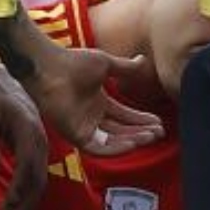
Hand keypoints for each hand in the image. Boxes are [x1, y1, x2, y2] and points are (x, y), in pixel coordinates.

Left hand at [0, 60, 47, 209]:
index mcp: (29, 129)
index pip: (28, 166)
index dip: (19, 189)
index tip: (7, 207)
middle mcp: (40, 139)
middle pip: (39, 178)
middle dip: (26, 203)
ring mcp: (40, 143)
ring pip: (40, 179)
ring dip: (29, 202)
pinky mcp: (35, 147)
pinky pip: (35, 174)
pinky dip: (28, 192)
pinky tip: (17, 205)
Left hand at [28, 48, 165, 157]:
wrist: (49, 66)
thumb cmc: (73, 62)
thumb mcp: (106, 64)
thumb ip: (126, 67)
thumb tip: (143, 61)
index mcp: (98, 102)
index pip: (125, 116)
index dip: (142, 120)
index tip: (159, 121)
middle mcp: (92, 117)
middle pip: (122, 130)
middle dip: (142, 132)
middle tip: (160, 132)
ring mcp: (83, 127)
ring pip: (113, 141)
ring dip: (133, 140)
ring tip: (151, 136)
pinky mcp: (75, 135)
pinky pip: (98, 148)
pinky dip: (116, 148)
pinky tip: (133, 142)